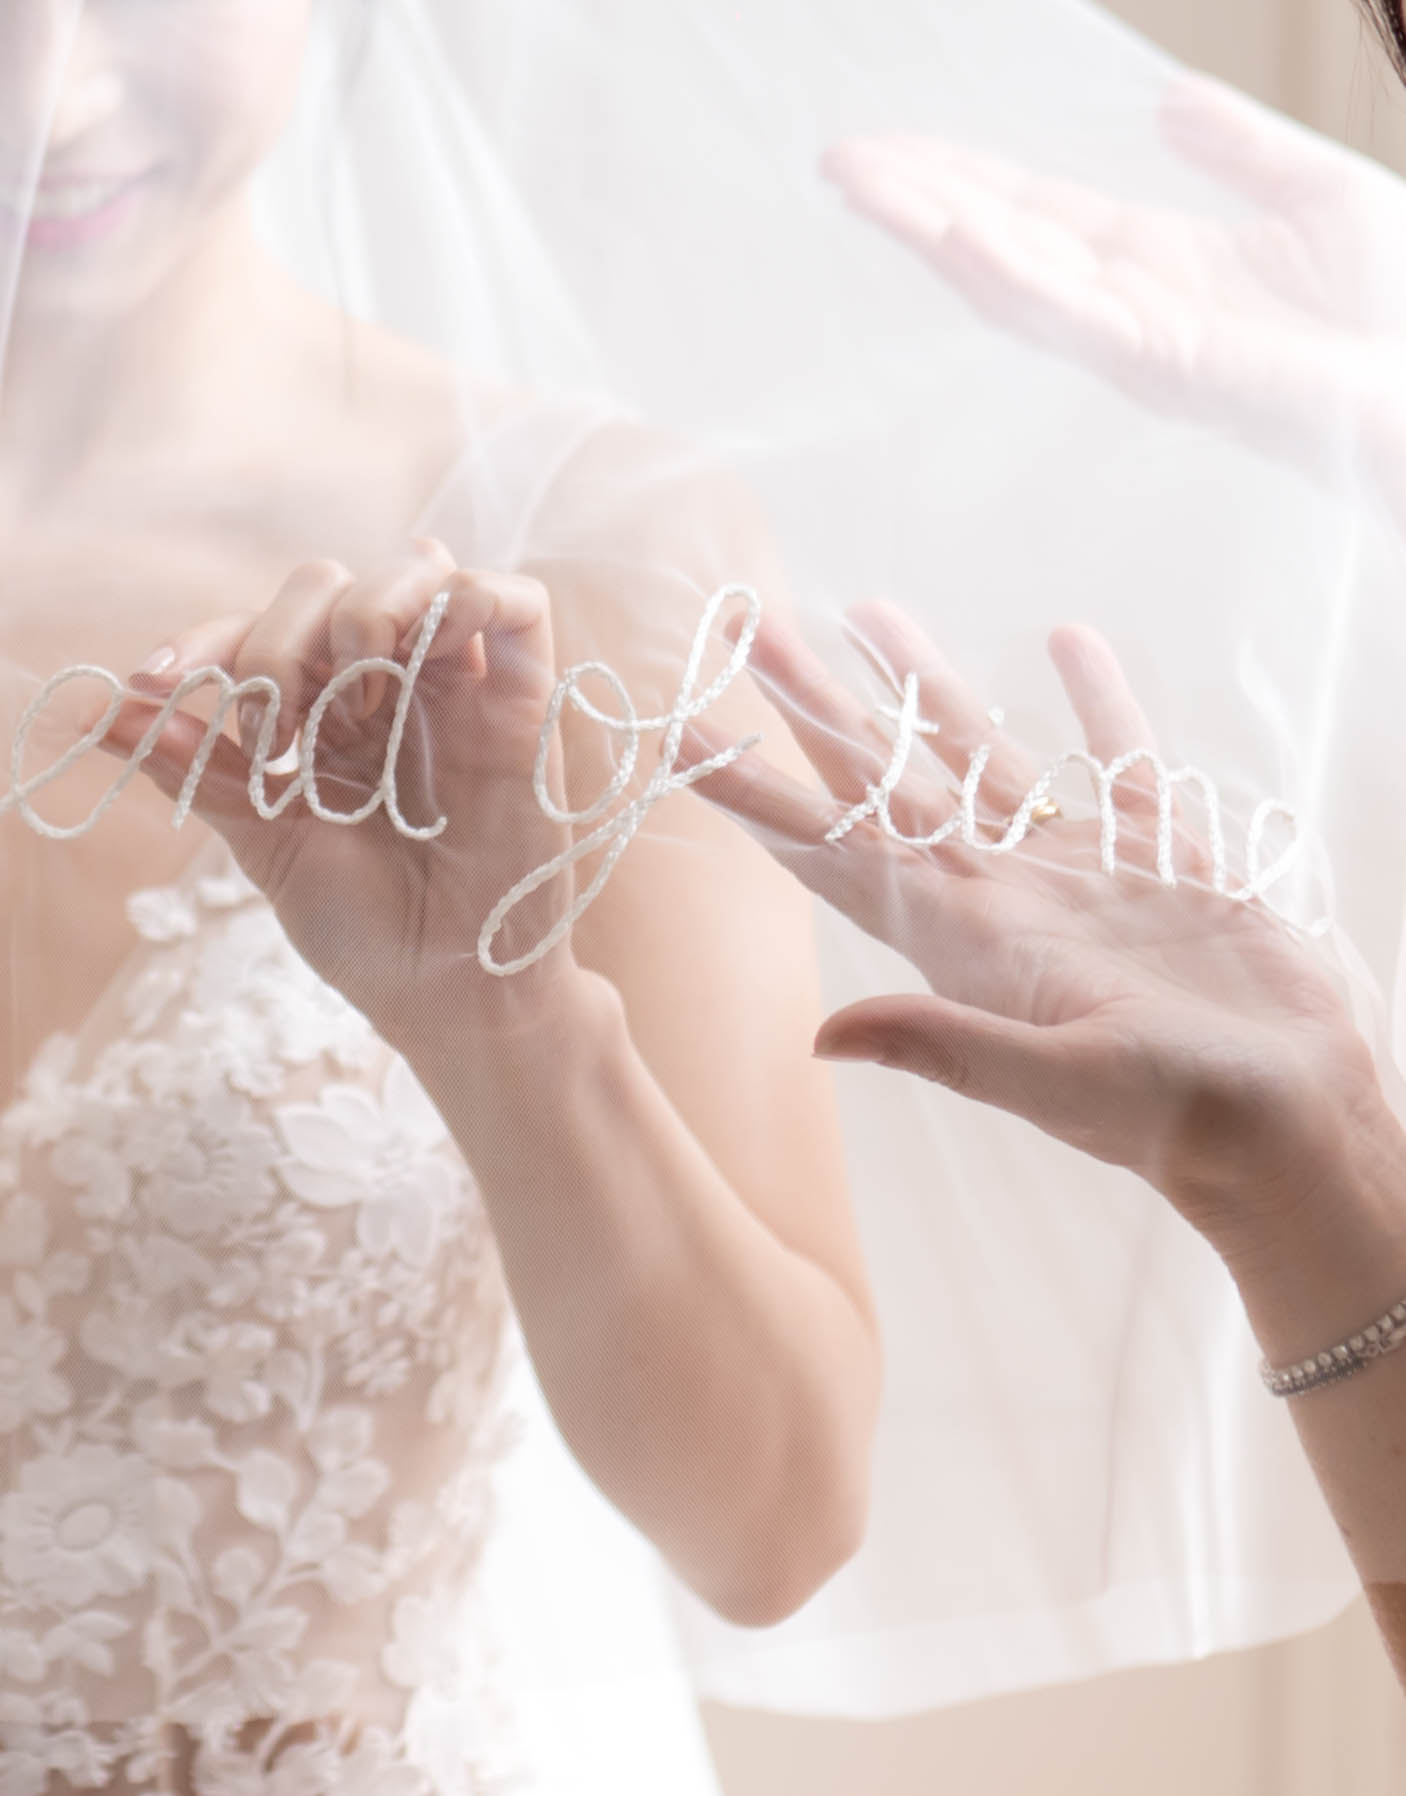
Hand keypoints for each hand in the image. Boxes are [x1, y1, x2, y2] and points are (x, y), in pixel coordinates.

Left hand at [99, 541, 572, 1032]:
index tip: (153, 683)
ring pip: (415, 567)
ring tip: (348, 702)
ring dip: (360, 613)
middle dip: (277, 639)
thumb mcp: (264, 841)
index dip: (203, 641)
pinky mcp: (524, 697)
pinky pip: (512, 601)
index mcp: (316, 711)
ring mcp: (454, 684)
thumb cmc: (363, 927)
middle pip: (324, 583)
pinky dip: (460, 599)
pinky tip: (408, 661)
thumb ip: (195, 769)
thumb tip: (94, 714)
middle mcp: (384, 683)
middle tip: (272, 730)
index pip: (254, 631)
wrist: (446, 995)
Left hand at [696, 596, 1395, 1261]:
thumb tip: (822, 1037)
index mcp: (960, 933)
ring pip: (979, 750)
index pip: (825, 842)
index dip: (748, 790)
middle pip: (879, 774)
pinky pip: (1116, 759)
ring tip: (869, 610)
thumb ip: (944, 1046)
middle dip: (810, 701)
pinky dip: (1095, 701)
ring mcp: (1076, 870)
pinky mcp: (1163, 859)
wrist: (1294, 1126)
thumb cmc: (1180, 1119)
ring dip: (922, 684)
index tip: (676, 731)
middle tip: (744, 621)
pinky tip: (1067, 641)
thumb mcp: (1055, 1084)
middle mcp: (998, 890)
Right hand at [828, 76, 1405, 501]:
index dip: (962, 176)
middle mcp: (1130, 309)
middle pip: (998, 245)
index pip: (1034, 214)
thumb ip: (1241, 152)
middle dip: (915, 201)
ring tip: (864, 186)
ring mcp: (1139, 343)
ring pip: (1010, 282)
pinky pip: (1072, 320)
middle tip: (838, 159)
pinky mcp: (1169, 367)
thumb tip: (1169, 101)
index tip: (891, 144)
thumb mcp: (1323, 195)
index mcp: (1160, 266)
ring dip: (931, 232)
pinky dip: (1011, 277)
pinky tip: (958, 237)